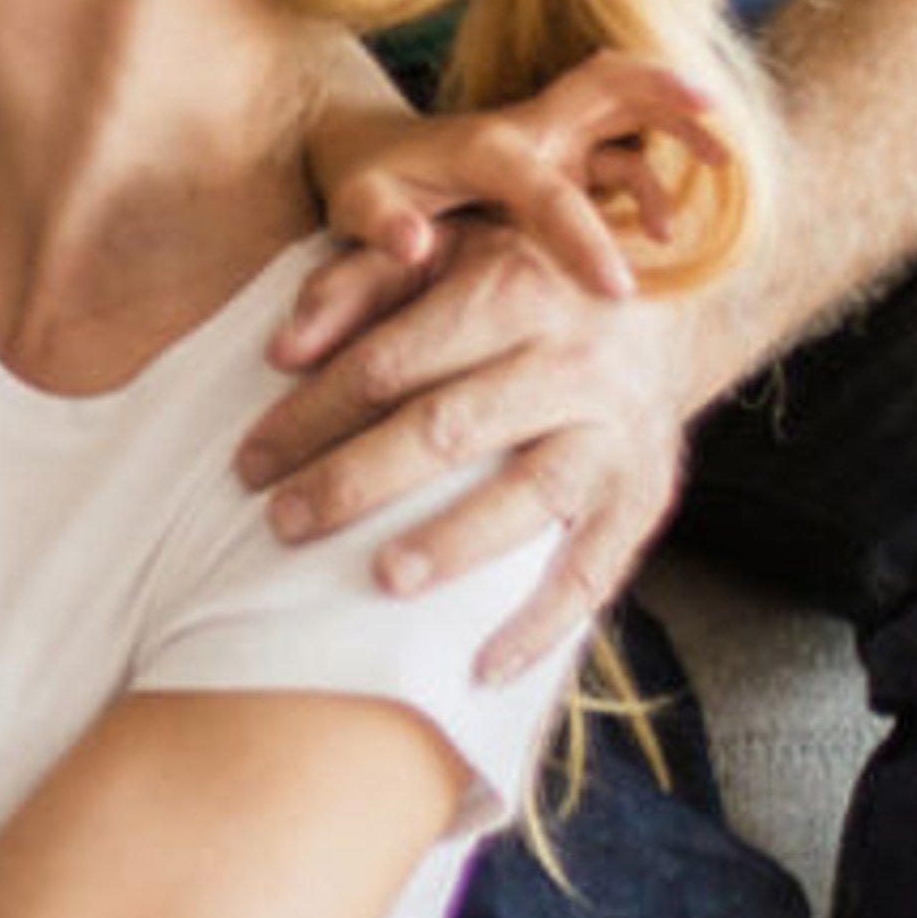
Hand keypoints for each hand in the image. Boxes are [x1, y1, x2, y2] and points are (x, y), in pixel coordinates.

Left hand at [241, 227, 698, 682]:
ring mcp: (614, 434)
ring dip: (453, 544)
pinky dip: (541, 624)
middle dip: (357, 480)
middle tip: (284, 522)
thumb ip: (358, 282)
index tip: (251, 461)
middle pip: (448, 428)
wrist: (666, 308)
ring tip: (384, 579)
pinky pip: (595, 571)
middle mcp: (570, 361)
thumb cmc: (522, 285)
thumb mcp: (447, 251)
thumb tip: (281, 350)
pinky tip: (483, 666)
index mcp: (511, 292)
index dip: (311, 414)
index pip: (390, 364)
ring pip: (527, 496)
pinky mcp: (645, 496)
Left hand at [309, 53, 731, 311]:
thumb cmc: (365, 183)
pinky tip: (666, 224)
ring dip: (673, 121)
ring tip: (724, 161)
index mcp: (489, 147)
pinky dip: (652, 169)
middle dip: (661, 92)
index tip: (618, 290)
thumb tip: (413, 246)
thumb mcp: (359, 206)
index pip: (548, 191)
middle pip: (606, 84)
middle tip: (718, 113)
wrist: (367, 151)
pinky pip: (619, 146)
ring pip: (624, 105)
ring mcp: (549, 134)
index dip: (582, 238)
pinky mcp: (561, 151)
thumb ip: (382, 224)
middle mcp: (529, 127)